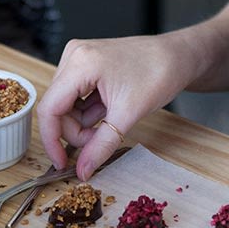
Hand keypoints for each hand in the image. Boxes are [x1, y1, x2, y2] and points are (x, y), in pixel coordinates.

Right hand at [37, 33, 200, 179]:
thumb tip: (83, 170)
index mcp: (80, 63)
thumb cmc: (160, 73)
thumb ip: (101, 146)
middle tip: (99, 142)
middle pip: (56, 109)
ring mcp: (78, 59)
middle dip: (75, 132)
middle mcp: (73, 57)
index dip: (52, 141)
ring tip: (110, 121)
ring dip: (83, 124)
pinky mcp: (85, 65)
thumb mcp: (128, 116)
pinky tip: (107, 112)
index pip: (49, 109)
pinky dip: (88, 113)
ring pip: (65, 106)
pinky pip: (75, 98)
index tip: (62, 163)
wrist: (179, 57)